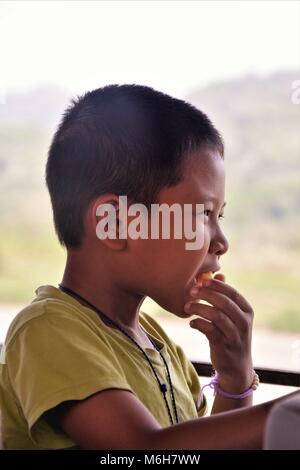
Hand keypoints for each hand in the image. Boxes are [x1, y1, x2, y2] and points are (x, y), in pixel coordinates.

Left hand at [184, 274, 253, 392]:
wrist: (237, 366)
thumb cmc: (231, 334)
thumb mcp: (233, 316)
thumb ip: (226, 296)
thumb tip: (220, 275)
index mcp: (247, 310)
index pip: (232, 292)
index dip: (216, 285)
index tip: (200, 281)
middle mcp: (244, 322)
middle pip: (224, 302)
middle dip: (206, 294)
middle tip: (191, 291)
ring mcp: (235, 335)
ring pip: (217, 316)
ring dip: (199, 308)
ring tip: (187, 307)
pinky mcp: (224, 346)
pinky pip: (210, 331)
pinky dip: (198, 324)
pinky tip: (192, 322)